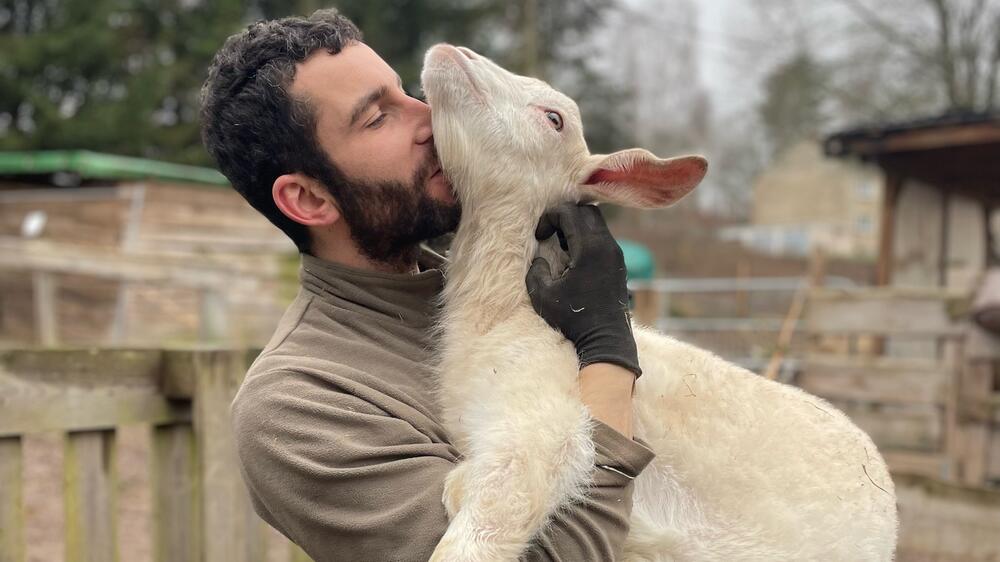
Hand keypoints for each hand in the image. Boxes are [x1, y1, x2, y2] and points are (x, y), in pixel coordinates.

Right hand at [525, 203, 640, 376]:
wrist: (607, 340)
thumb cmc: (574, 320)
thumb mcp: (543, 296)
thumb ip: (536, 270)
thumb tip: (540, 258)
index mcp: (590, 248)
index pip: (568, 212)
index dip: (549, 217)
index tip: (539, 236)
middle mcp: (607, 245)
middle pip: (586, 210)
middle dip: (564, 216)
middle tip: (549, 234)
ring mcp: (616, 253)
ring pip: (596, 223)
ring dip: (576, 227)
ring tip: (560, 247)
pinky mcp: (619, 263)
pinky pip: (602, 238)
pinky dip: (586, 239)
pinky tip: (573, 258)